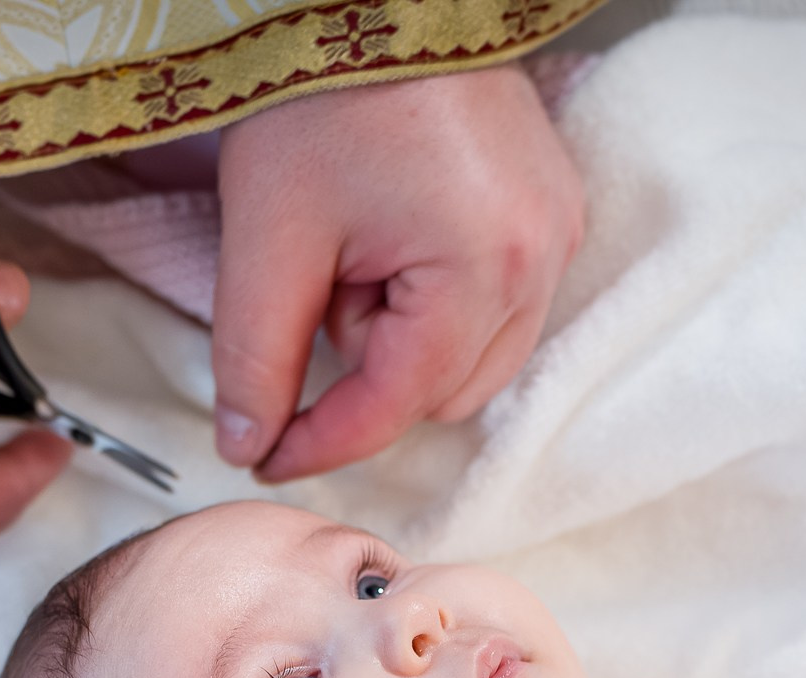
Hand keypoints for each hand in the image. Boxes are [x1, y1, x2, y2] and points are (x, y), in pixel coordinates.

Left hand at [212, 64, 583, 480]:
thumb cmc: (323, 94)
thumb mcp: (270, 238)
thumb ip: (255, 356)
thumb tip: (247, 443)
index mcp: (484, 266)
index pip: (396, 406)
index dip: (321, 442)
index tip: (263, 456)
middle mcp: (543, 256)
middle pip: (444, 392)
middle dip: (368, 367)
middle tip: (317, 284)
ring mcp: (558, 228)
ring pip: (473, 356)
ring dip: (402, 336)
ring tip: (355, 251)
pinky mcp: (551, 207)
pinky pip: (495, 301)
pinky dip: (434, 299)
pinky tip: (390, 236)